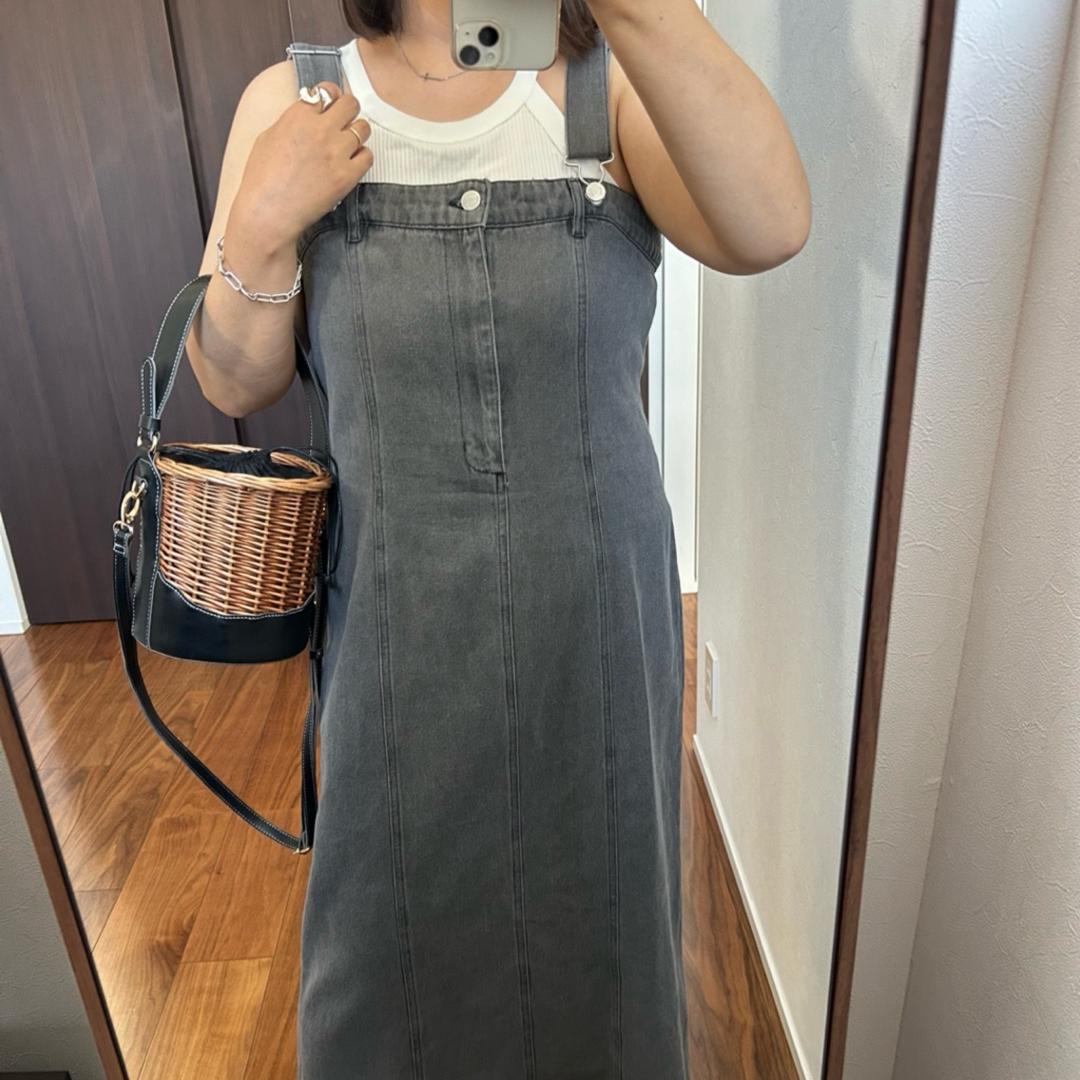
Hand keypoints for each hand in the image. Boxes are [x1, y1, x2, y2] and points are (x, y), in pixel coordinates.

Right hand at [229, 81, 372, 252]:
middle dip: (348, 111)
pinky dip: (362, 158)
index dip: (330, 97)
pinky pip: (368, 156)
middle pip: (350, 103)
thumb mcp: (268, 137)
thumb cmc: (261, 179)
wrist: (268, 212)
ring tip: (347, 145)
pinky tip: (350, 164)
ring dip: (357, 134)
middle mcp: (319, 129)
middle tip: (344, 122)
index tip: (330, 106)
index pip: (326, 90)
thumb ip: (291, 122)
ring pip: (363, 128)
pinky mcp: (347, 175)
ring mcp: (335, 152)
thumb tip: (307, 115)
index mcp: (297, 116)